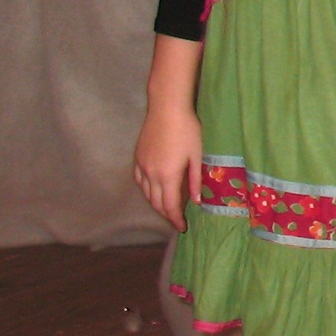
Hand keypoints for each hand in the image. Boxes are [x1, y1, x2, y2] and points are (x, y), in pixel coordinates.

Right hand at [133, 99, 202, 231]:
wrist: (166, 108)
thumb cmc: (187, 129)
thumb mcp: (197, 155)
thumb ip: (196, 180)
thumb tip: (197, 201)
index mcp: (168, 176)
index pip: (170, 206)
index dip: (175, 219)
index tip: (182, 227)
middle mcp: (152, 174)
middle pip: (156, 203)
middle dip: (167, 214)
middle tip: (177, 219)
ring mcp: (142, 166)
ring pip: (146, 194)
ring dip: (156, 204)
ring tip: (167, 207)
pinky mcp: (138, 157)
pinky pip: (139, 181)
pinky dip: (146, 190)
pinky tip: (153, 190)